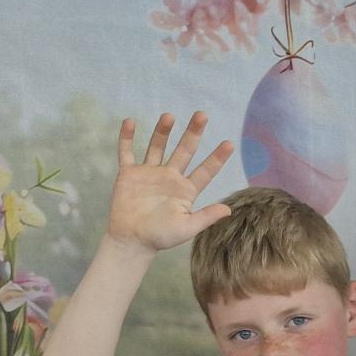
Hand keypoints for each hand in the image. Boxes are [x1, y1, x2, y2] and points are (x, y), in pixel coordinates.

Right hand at [105, 112, 235, 254]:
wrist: (132, 241)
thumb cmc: (161, 237)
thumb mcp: (187, 228)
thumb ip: (206, 217)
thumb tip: (228, 209)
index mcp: (186, 190)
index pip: (205, 171)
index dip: (217, 158)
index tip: (229, 143)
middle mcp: (169, 177)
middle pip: (184, 150)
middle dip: (193, 133)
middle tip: (202, 115)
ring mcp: (149, 173)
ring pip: (157, 146)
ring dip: (163, 131)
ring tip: (169, 116)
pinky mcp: (129, 174)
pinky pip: (127, 152)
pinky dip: (127, 138)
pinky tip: (130, 122)